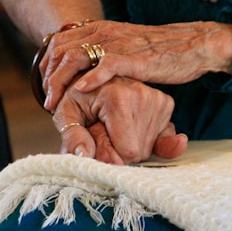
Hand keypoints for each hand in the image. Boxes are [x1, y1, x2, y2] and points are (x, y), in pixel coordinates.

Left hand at [41, 20, 231, 110]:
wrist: (193, 44)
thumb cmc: (160, 51)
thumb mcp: (125, 47)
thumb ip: (105, 53)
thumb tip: (86, 70)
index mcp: (100, 29)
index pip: (59, 42)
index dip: (46, 65)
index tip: (45, 87)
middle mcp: (105, 32)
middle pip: (60, 50)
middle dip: (47, 77)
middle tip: (47, 100)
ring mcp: (119, 43)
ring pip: (75, 57)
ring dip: (60, 81)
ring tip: (55, 103)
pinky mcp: (135, 57)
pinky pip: (106, 64)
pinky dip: (90, 77)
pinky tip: (80, 90)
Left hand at [52, 76, 187, 164]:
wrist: (93, 75)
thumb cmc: (78, 96)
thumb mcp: (66, 114)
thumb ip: (73, 137)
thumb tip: (85, 156)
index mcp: (118, 97)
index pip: (128, 151)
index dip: (111, 154)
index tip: (97, 138)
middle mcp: (143, 94)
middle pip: (139, 151)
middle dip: (120, 149)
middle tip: (104, 129)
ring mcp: (157, 98)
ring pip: (149, 146)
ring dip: (131, 143)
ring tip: (115, 124)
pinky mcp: (165, 102)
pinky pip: (161, 137)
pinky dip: (145, 138)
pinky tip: (130, 127)